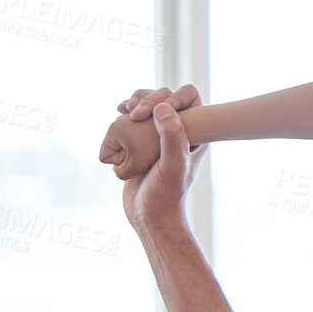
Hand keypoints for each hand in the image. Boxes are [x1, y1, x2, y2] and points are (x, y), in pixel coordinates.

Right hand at [121, 99, 207, 231]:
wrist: (149, 216)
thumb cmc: (165, 194)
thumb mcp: (171, 166)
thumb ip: (172, 137)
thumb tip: (163, 107)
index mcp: (195, 136)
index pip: (190, 99)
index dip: (173, 96)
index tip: (155, 109)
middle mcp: (179, 134)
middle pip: (165, 98)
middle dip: (147, 97)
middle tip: (132, 110)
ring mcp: (158, 139)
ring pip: (148, 108)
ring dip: (134, 102)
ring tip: (123, 109)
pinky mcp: (140, 145)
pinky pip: (133, 121)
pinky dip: (124, 114)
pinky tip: (118, 114)